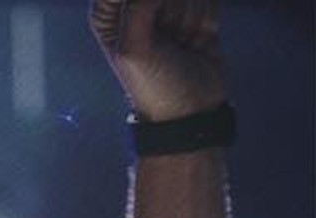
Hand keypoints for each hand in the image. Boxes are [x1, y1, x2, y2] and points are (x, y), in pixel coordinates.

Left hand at [90, 0, 226, 121]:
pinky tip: (196, 40)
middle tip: (168, 37)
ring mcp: (167, 8)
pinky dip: (206, 18)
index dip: (147, 6)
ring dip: (190, 16)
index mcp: (108, 17)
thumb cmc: (156, 87)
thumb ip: (137, 7)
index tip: (152, 19)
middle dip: (171, 8)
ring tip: (181, 43)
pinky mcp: (195, 10)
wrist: (193, 109)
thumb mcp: (134, 50)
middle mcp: (136, 8)